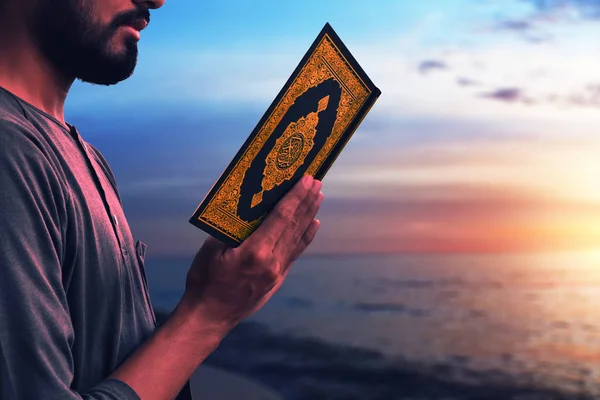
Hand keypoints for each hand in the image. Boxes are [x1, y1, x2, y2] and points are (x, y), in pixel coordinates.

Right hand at [182, 175, 322, 328]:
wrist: (209, 318)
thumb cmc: (204, 282)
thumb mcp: (210, 250)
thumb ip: (230, 230)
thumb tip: (246, 210)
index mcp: (255, 252)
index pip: (281, 217)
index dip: (295, 197)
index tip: (306, 180)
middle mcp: (272, 262)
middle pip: (294, 225)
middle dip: (306, 201)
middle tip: (316, 182)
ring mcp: (277, 273)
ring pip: (298, 238)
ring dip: (309, 215)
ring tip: (318, 197)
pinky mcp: (277, 280)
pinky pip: (295, 253)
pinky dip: (305, 237)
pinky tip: (312, 225)